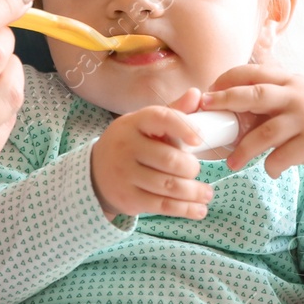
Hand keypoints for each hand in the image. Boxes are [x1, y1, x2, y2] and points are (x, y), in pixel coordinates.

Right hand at [90, 87, 213, 218]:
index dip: (183, 126)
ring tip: (207, 194)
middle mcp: (126, 146)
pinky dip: (185, 209)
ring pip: (169, 185)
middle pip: (169, 159)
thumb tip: (196, 94)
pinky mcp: (128, 198)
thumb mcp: (146, 126)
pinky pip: (163, 205)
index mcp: (134, 123)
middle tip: (196, 170)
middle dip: (191, 167)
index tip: (200, 139)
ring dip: (194, 192)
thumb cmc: (132, 145)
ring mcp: (124, 174)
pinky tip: (199, 210)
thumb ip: (173, 112)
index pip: (160, 118)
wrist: (96, 173)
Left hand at [201, 65, 303, 202]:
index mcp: (291, 81)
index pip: (253, 72)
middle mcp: (299, 96)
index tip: (207, 94)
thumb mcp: (297, 100)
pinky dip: (270, 166)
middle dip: (225, 101)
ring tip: (232, 162)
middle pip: (254, 95)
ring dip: (243, 151)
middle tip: (206, 112)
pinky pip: (280, 158)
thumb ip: (270, 98)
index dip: (226, 80)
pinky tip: (270, 169)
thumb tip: (226, 105)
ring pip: (264, 134)